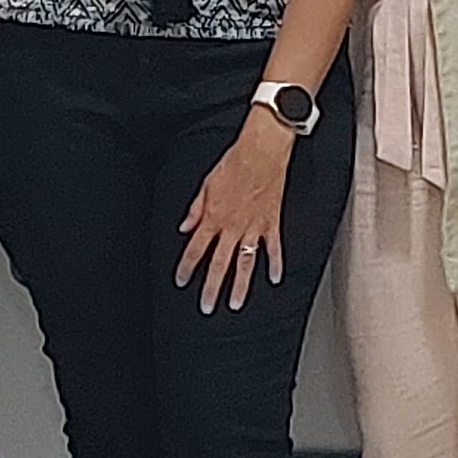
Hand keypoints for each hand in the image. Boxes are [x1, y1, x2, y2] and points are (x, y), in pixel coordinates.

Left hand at [176, 108, 292, 315]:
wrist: (262, 150)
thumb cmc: (235, 161)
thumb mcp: (206, 183)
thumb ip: (195, 208)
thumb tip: (184, 226)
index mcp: (214, 216)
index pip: (195, 248)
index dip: (186, 267)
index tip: (181, 281)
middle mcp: (232, 226)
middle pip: (219, 263)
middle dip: (211, 287)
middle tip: (206, 307)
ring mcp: (254, 227)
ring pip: (245, 262)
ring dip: (240, 285)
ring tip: (235, 304)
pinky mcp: (272, 222)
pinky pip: (274, 248)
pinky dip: (276, 264)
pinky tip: (275, 279)